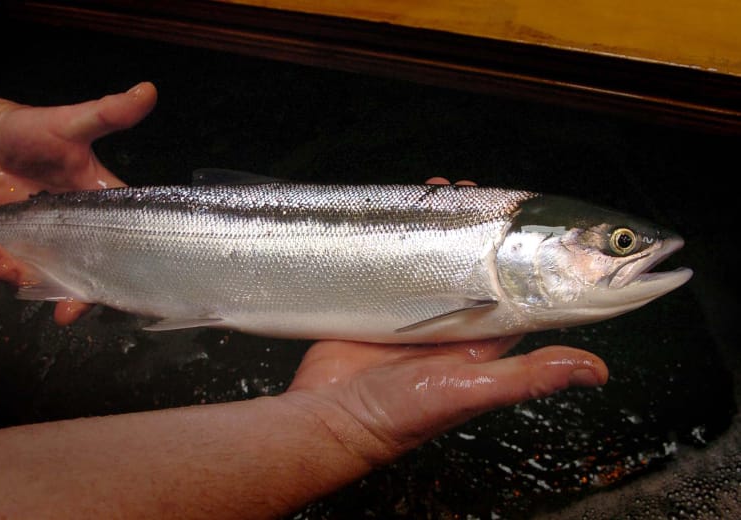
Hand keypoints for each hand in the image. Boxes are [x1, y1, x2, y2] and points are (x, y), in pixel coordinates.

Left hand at [0, 82, 157, 322]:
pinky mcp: (20, 245)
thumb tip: (149, 89)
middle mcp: (81, 231)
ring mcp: (49, 242)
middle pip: (92, 276)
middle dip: (79, 299)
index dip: (126, 270)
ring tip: (6, 267)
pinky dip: (4, 270)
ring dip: (29, 281)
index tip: (121, 290)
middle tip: (65, 313)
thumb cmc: (31, 131)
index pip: (126, 243)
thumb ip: (109, 113)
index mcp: (103, 205)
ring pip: (51, 278)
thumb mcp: (72, 123)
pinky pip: (19, 270)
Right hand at [277, 176, 606, 464]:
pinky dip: (396, 237)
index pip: (514, 289)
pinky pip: (392, 264)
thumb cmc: (403, 413)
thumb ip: (529, 376)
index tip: (518, 215)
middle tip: (469, 192)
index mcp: (482, 340)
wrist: (333, 417)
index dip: (519, 253)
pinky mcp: (377, 305)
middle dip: (473, 227)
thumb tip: (597, 371)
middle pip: (471, 265)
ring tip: (435, 190)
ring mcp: (412, 312)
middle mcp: (451, 322)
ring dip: (435, 225)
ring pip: (432, 258)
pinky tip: (395, 213)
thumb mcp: (472, 389)